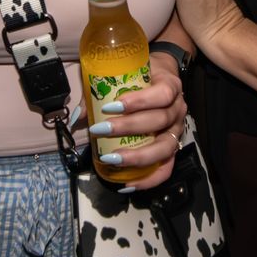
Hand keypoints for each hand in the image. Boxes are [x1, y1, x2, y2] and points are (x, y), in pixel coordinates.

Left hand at [90, 51, 186, 189]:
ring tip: (112, 158)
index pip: (162, 94)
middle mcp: (178, 109)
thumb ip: (100, 89)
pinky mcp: (172, 148)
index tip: (111, 105)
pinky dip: (148, 179)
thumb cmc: (140, 74)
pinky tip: (128, 184)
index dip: (140, 101)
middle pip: (160, 120)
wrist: (161, 76)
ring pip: (164, 147)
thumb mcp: (123, 72)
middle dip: (129, 127)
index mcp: (169, 85)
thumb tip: (78, 116)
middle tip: (101, 129)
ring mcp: (176, 130)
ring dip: (137, 155)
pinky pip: (166, 168)